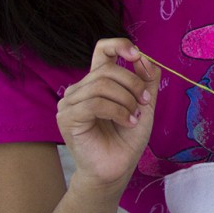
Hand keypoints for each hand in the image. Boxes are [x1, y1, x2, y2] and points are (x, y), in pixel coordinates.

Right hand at [55, 39, 158, 195]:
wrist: (118, 167)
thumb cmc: (128, 137)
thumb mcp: (144, 104)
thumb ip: (147, 80)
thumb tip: (145, 58)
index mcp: (98, 82)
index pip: (102, 50)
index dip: (120, 46)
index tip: (137, 55)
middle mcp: (81, 88)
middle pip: (108, 70)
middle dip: (133, 84)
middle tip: (144, 103)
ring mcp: (70, 103)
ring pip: (102, 86)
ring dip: (126, 100)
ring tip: (134, 117)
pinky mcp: (67, 118)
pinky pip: (95, 103)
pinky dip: (118, 111)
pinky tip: (127, 122)